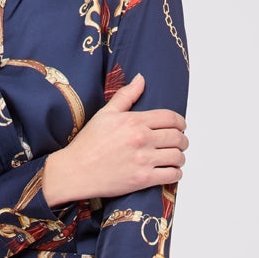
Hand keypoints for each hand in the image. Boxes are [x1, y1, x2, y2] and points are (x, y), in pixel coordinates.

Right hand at [40, 72, 187, 205]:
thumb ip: (126, 95)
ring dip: (180, 157)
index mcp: (134, 121)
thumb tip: (141, 78)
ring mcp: (143, 160)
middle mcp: (141, 139)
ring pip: (177, 156)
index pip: (170, 118)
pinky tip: (172, 172)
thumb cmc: (88, 143)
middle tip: (180, 143)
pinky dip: (176, 174)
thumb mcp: (105, 114)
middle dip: (182, 140)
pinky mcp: (143, 179)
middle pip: (177, 137)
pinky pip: (171, 176)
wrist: (75, 171)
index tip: (180, 127)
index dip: (180, 122)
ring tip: (176, 158)